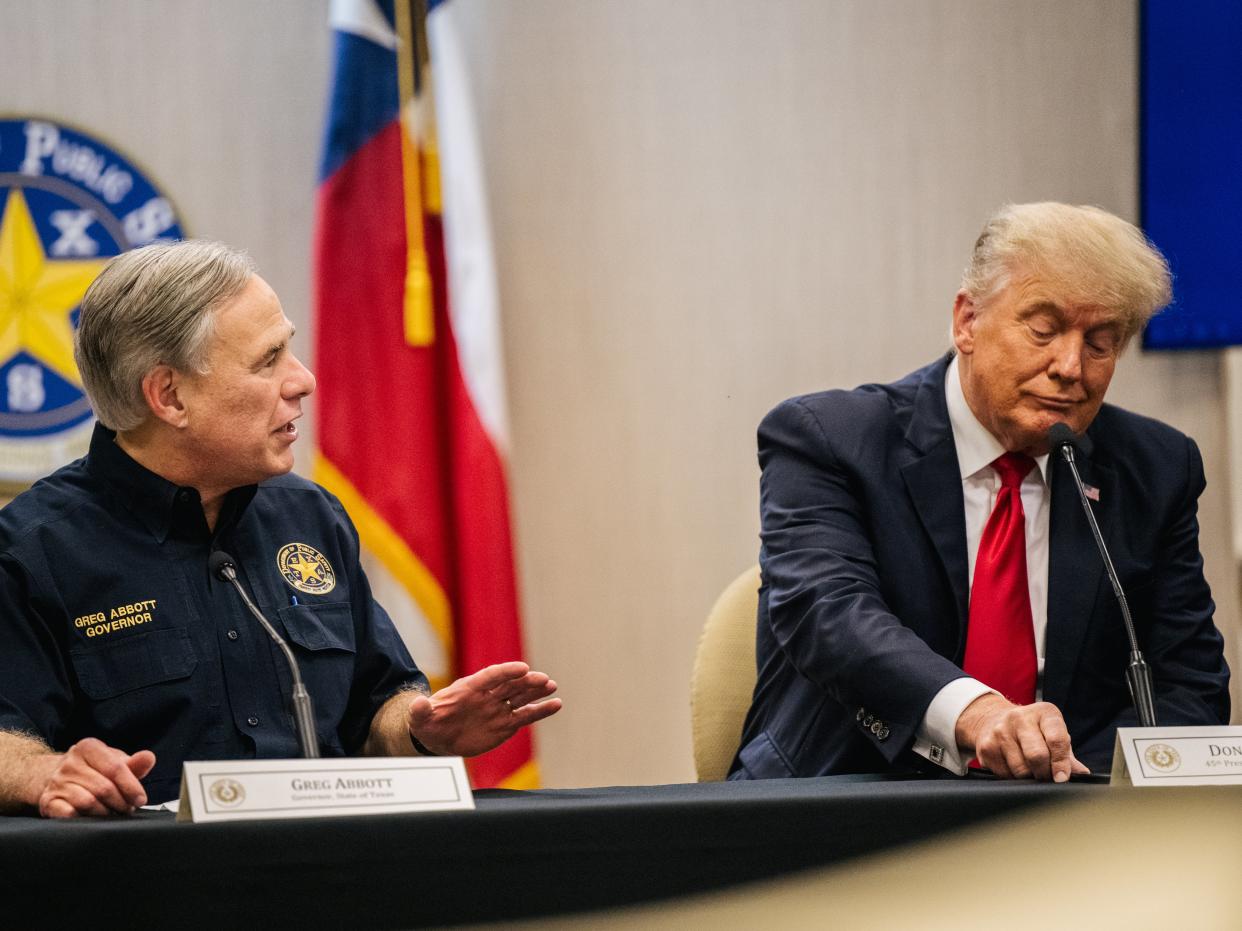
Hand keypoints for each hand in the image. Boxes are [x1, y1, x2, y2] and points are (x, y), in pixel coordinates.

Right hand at [36, 738, 155, 817]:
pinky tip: (91, 818)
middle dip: (121, 802)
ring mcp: (56, 782)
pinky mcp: (48, 801)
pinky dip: (83, 818)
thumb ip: (134, 763)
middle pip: (103, 788)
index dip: (131, 786)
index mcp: (88, 747)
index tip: (140, 799)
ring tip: (112, 813)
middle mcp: (69, 763)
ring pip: (88, 802)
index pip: (115, 768)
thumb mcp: (114, 762)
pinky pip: (67, 814)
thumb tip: (149, 758)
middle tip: (127, 809)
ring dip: (105, 812)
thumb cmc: (94, 769)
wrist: (58, 776)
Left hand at [407, 661, 561, 756]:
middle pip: (510, 684)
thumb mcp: (420, 718)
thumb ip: (420, 711)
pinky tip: (556, 704)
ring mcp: (498, 708)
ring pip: (521, 697)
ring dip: (537, 692)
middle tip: (544, 680)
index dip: (507, 671)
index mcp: (469, 688)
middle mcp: (488, 695)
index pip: (491, 676)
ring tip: (552, 687)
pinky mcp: (506, 724)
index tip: (523, 668)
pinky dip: (541, 710)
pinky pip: (526, 715)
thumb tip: (417, 704)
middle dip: (527, 681)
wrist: (437, 738)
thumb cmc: (429, 723)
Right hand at [955, 693, 1089, 781]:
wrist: (993, 720)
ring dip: (1029, 778)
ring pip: (1021, 770)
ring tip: (1030, 771)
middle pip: (1037, 756)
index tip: (1062, 778)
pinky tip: (1014, 768)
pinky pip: (1005, 774)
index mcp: (1043, 712)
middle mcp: (1020, 717)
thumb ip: (1068, 755)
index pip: (1057, 739)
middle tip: (1047, 778)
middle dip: (1045, 774)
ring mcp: (1000, 731)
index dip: (1062, 763)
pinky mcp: (986, 746)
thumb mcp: (1052, 734)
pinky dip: (1012, 778)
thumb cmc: (1032, 732)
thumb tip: (1083, 774)